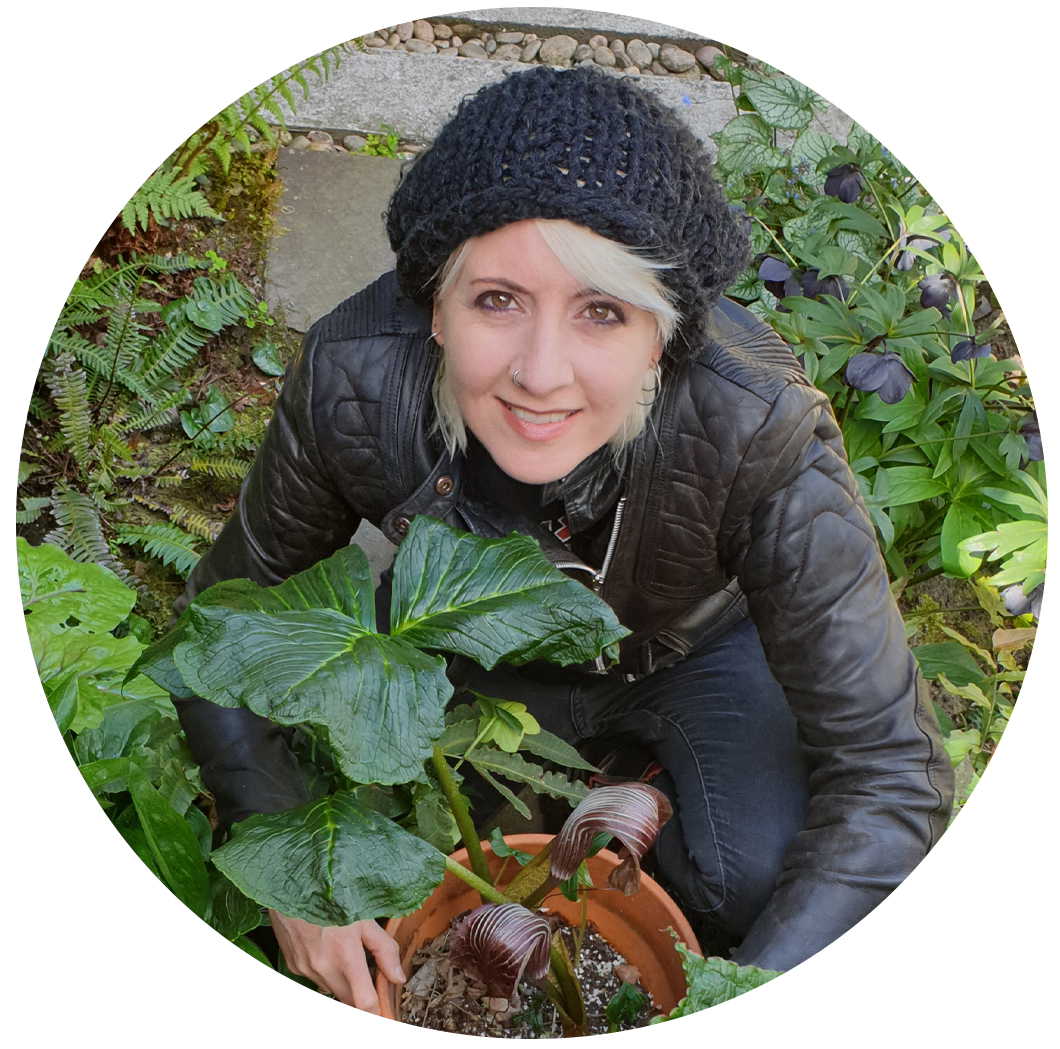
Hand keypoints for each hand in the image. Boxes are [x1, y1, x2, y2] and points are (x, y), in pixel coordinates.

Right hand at [269, 910, 404, 1012]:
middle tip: (365, 973)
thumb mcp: (365, 918)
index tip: (382, 1011)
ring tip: (342, 952)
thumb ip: (384, 949)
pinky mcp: (294, 966)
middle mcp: (324, 968)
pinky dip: (324, 971)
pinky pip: (315, 978)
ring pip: (331, 989)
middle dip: (360, 995)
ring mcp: (306, 970)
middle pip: (348, 1000)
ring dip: (341, 981)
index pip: (363, 1003)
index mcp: (346, 957)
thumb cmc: (332, 897)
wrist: (293, 887)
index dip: (376, 1011)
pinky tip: (325, 948)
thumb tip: (398, 976)